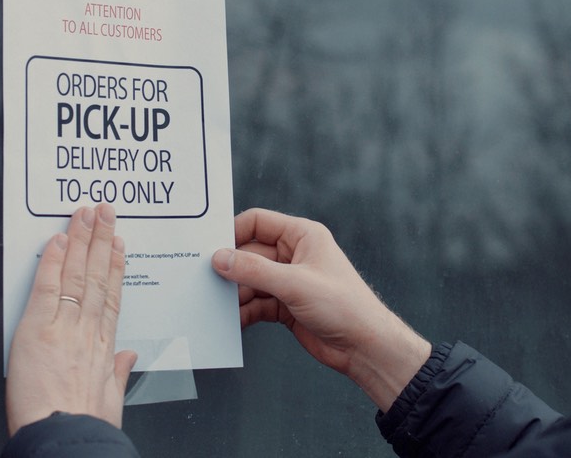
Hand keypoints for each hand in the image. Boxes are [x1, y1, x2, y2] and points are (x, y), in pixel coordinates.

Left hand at [6, 204, 136, 435]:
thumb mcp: (111, 402)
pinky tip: (56, 240)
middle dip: (100, 241)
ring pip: (76, 275)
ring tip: (85, 214)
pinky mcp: (39, 330)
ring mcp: (65, 328)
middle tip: (104, 212)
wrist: (64, 439)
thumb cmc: (84, 428)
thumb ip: (119, 373)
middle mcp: (88, 332)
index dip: (115, 267)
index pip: (112, 297)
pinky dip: (52, 262)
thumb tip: (127, 356)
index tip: (118, 246)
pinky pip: (47, 288)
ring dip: (80, 240)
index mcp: (104, 349)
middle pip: (96, 277)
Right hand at [211, 208, 430, 411]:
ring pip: (250, 281)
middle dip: (231, 269)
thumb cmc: (344, 306)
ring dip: (235, 293)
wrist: (364, 347)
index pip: (258, 222)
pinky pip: (255, 303)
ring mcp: (288, 281)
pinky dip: (243, 312)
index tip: (211, 248)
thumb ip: (254, 270)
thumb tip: (220, 258)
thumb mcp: (295, 283)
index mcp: (302, 236)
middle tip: (206, 280)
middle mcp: (294, 255)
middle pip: (250, 254)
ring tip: (216, 305)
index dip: (234, 232)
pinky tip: (233, 321)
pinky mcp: (285, 305)